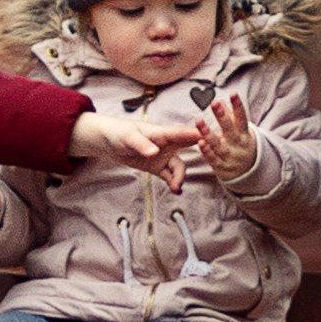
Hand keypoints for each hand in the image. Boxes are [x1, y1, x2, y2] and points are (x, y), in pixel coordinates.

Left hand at [69, 112, 197, 193]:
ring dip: (180, 176)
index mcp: (161, 133)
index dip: (197, 135)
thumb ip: (141, 144)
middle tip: (213, 160)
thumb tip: (154, 152)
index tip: (209, 140)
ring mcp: (163, 156)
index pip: (182, 133)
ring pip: (178, 166)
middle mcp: (166, 144)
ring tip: (176, 187)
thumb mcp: (128, 137)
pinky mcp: (157, 167)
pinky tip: (175, 190)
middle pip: (188, 148)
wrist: (107, 142)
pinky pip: (169, 176)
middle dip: (202, 153)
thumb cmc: (118, 132)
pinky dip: (173, 183)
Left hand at [196, 92, 258, 181]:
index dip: (238, 106)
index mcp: (244, 134)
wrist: (249, 174)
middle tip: (214, 103)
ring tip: (199, 122)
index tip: (233, 94)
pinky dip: (207, 152)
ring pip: (219, 145)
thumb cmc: (240, 145)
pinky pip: (213, 159)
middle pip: (230, 130)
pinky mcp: (222, 167)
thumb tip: (220, 101)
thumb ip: (230, 117)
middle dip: (222, 117)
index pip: (242, 119)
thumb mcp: (240, 132)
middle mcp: (238, 145)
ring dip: (209, 134)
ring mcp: (230, 157)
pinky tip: (200, 143)